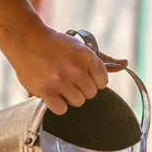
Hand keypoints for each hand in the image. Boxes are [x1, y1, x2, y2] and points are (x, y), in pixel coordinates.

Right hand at [5, 26, 126, 113]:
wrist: (26, 41)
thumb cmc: (56, 45)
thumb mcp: (81, 48)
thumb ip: (103, 60)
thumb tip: (125, 64)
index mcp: (86, 55)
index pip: (103, 81)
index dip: (94, 81)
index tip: (84, 76)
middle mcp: (74, 68)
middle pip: (91, 94)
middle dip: (82, 89)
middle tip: (70, 80)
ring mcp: (59, 80)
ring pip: (78, 102)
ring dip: (70, 97)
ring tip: (61, 86)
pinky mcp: (45, 91)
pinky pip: (62, 110)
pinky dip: (59, 105)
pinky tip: (54, 95)